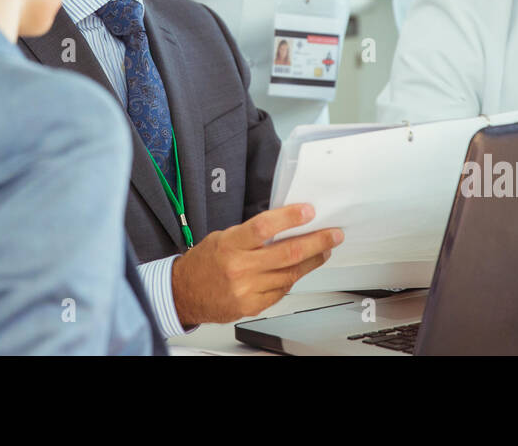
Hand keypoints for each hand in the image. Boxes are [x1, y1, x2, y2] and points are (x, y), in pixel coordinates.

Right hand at [170, 203, 341, 326]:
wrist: (184, 294)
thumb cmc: (204, 262)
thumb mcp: (223, 237)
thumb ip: (252, 234)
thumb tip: (285, 225)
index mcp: (230, 245)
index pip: (264, 227)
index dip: (289, 218)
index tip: (309, 211)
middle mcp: (239, 268)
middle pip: (287, 254)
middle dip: (316, 242)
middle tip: (333, 235)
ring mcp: (247, 290)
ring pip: (290, 274)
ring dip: (311, 262)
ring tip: (323, 251)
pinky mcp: (252, 306)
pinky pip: (281, 291)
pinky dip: (293, 279)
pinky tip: (300, 270)